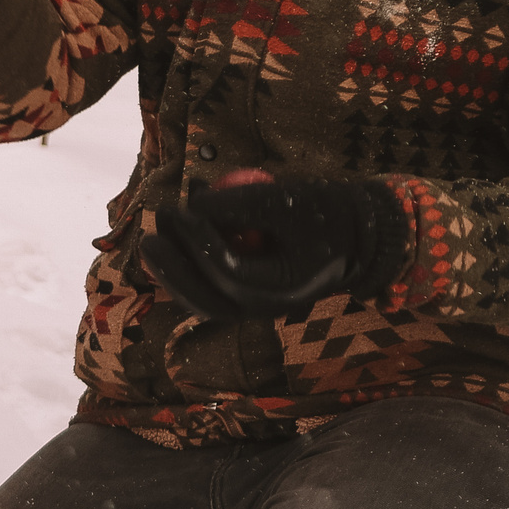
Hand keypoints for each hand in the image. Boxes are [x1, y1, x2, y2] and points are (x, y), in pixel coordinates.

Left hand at [140, 176, 409, 320]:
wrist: (358, 236)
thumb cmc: (327, 213)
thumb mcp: (288, 200)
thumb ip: (242, 204)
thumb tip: (193, 204)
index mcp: (284, 289)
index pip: (229, 271)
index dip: (198, 240)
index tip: (178, 210)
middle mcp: (268, 307)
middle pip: (209, 300)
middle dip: (174, 269)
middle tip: (150, 237)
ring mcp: (258, 306)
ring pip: (206, 303)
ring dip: (175, 276)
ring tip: (153, 243)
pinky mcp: (250, 296)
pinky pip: (212, 293)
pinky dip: (189, 274)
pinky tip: (171, 249)